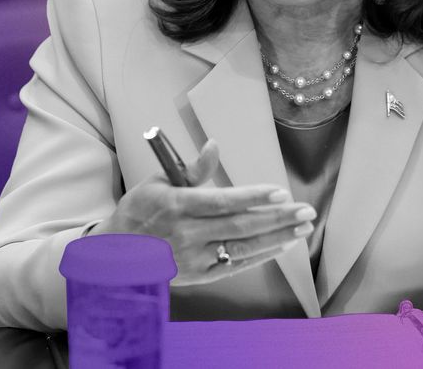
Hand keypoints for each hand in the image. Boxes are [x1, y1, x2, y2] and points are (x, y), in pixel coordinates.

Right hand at [91, 140, 315, 284]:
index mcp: (177, 205)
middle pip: (240, 226)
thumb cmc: (141, 210)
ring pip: (243, 247)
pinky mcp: (199, 275)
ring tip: (302, 227)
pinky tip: (281, 244)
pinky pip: (236, 265)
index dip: (253, 198)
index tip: (280, 192)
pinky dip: (261, 255)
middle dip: (277, 218)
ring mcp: (194, 258)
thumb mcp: (159, 181)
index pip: (222, 201)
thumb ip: (192, 169)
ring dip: (277, 237)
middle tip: (305, 211)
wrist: (116, 253)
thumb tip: (214, 146)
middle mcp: (187, 233)